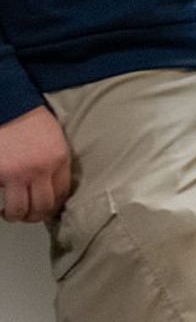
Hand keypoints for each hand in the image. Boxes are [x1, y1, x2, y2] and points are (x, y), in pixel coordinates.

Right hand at [0, 107, 71, 223]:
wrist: (8, 105)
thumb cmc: (29, 119)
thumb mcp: (54, 139)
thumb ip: (55, 162)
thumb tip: (51, 187)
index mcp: (59, 159)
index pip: (63, 194)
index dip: (55, 206)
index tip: (48, 209)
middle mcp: (41, 169)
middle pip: (43, 206)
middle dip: (36, 216)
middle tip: (28, 216)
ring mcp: (18, 173)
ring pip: (20, 210)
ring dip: (16, 215)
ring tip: (11, 213)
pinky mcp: (0, 174)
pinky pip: (2, 198)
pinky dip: (0, 203)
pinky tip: (0, 202)